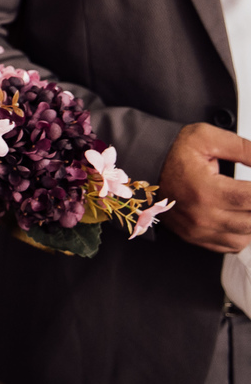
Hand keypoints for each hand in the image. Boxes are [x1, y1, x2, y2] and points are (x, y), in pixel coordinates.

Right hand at [158, 123, 250, 252]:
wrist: (143, 166)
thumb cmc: (173, 153)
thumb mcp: (207, 138)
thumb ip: (243, 148)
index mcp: (205, 190)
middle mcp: (201, 215)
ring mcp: (197, 229)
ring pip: (244, 238)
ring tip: (248, 204)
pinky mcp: (194, 236)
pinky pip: (229, 246)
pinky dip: (242, 234)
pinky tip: (241, 217)